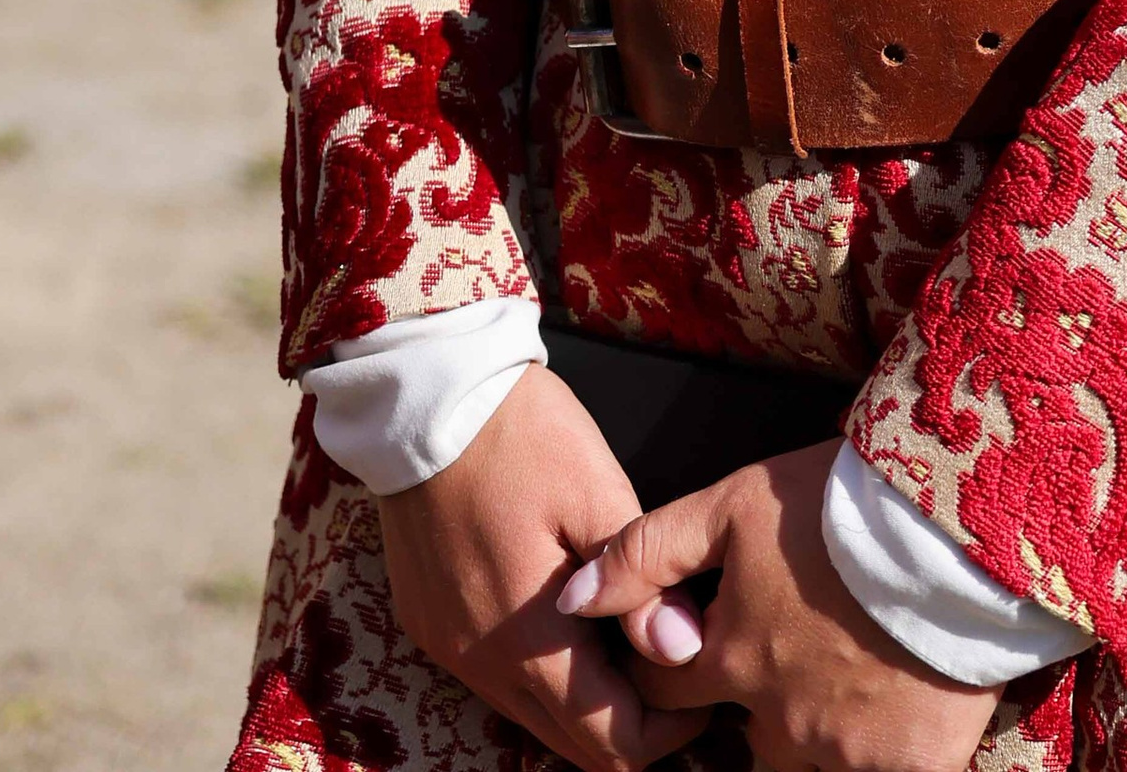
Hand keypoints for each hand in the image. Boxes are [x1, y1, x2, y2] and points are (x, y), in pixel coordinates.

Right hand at [375, 361, 704, 771]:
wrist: (425, 390)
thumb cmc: (519, 430)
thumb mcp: (596, 492)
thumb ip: (639, 583)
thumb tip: (680, 650)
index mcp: (528, 639)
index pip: (612, 745)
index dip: (670, 732)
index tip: (701, 688)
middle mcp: (481, 662)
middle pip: (573, 746)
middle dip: (631, 724)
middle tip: (668, 662)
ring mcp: (448, 646)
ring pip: (532, 714)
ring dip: (582, 699)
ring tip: (621, 635)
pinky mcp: (430, 624)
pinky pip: (494, 677)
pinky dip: (537, 669)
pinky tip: (562, 616)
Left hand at [558, 444, 999, 771]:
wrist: (949, 527)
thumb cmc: (837, 506)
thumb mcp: (730, 506)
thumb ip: (645, 554)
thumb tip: (571, 599)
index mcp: (732, 660)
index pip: (665, 693)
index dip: (671, 666)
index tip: (697, 643)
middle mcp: (781, 718)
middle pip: (741, 737)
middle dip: (751, 702)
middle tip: (787, 650)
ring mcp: (846, 751)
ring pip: (803, 760)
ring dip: (809, 726)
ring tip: (838, 667)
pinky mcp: (913, 764)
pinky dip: (875, 748)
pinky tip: (886, 700)